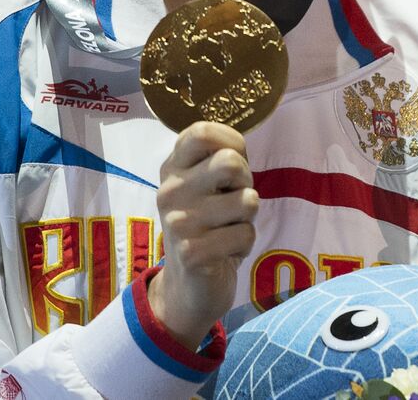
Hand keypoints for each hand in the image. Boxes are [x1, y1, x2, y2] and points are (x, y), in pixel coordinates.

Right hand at [147, 122, 258, 347]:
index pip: (202, 131)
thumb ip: (218, 160)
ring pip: (247, 200)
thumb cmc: (207, 225)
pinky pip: (246, 234)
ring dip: (248, 218)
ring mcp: (178, 222)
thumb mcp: (205, 186)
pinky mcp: (192, 253)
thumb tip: (237, 146)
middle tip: (234, 201)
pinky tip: (225, 252)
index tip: (234, 163)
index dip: (232, 141)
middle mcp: (170, 191)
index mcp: (172, 168)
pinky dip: (245, 244)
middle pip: (230, 162)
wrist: (187, 287)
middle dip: (246, 181)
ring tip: (228, 229)